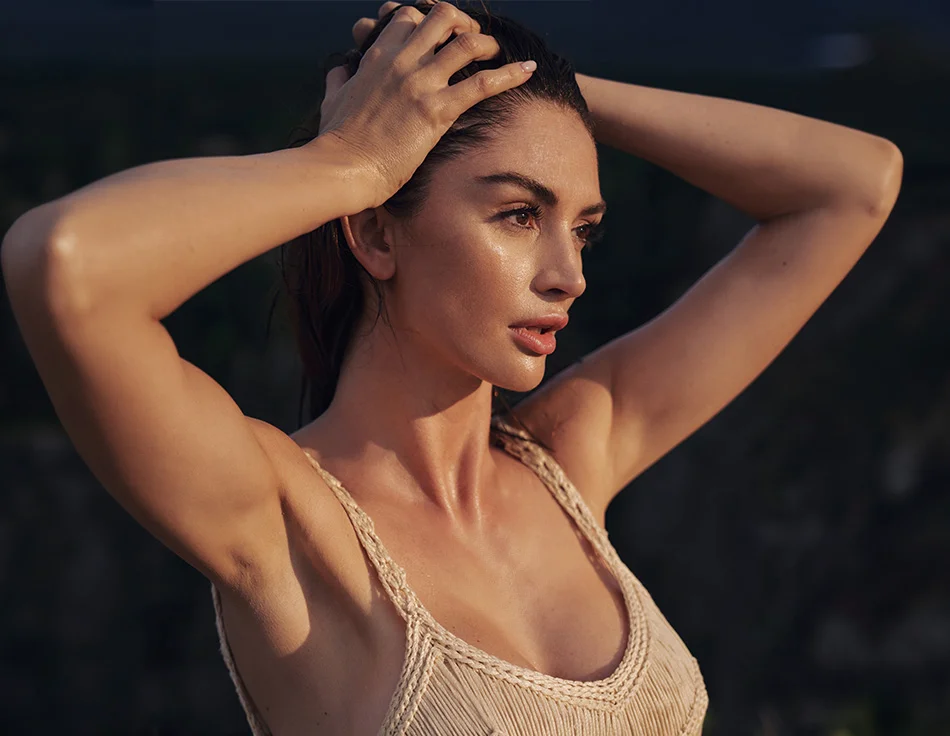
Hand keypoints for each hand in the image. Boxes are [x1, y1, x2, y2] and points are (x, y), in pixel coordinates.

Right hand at [314, 2, 535, 209]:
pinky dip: (510, 74)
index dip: (430, 20)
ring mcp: (421, 84)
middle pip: (443, 17)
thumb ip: (341, 77)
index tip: (442, 36)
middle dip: (464, 24)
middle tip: (474, 42)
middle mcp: (402, 62)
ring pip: (467, 43)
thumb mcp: (334, 98)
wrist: (342, 167)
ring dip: (489, 45)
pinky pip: (482, 84)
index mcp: (378, 56)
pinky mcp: (436, 111)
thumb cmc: (337, 139)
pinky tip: (528, 70)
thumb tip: (342, 68)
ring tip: (499, 55)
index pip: (409, 16)